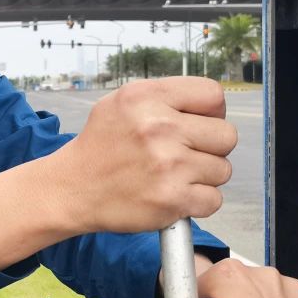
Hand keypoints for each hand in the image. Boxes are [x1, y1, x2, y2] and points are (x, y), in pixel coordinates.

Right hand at [55, 78, 237, 233]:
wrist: (70, 189)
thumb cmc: (98, 149)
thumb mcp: (120, 103)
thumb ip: (164, 98)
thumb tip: (211, 107)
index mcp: (146, 97)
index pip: (213, 95)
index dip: (211, 113)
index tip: (197, 125)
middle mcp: (158, 127)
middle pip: (226, 135)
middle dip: (210, 147)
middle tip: (184, 154)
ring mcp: (167, 165)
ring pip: (222, 169)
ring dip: (203, 176)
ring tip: (173, 176)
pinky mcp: (171, 199)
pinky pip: (213, 199)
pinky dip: (197, 202)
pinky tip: (173, 195)